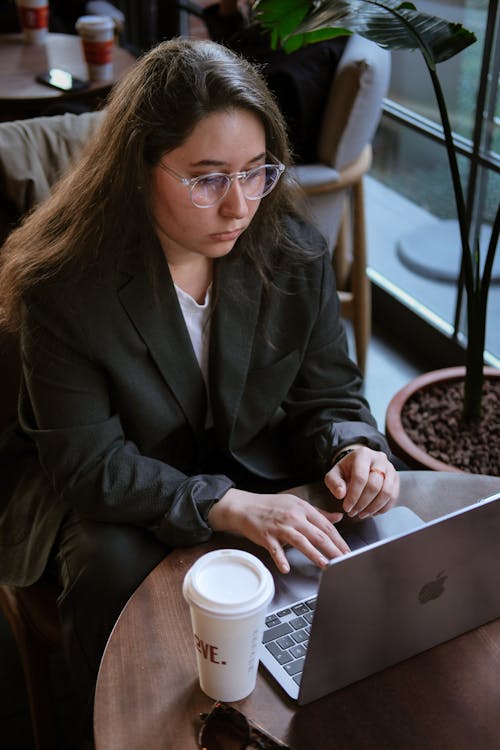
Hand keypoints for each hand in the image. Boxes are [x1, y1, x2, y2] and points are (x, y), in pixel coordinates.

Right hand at [207, 488, 349, 573]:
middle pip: (317, 534)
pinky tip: (286, 568)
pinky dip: (280, 559)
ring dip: (314, 554)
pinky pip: (275, 549)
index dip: (338, 539)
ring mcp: (280, 526)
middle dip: (333, 548)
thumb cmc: (272, 506)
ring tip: (325, 564)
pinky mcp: (266, 536)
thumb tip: (338, 517)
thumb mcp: (297, 504)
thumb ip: (319, 513)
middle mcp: (293, 516)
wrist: (246, 506)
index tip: (347, 550)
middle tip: (343, 560)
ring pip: (300, 541)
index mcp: (303, 508)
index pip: (325, 525)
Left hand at [324, 446, 398, 518]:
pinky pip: (393, 497)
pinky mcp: (396, 479)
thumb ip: (334, 483)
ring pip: (386, 492)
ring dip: (373, 508)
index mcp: (362, 454)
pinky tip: (371, 512)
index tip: (346, 508)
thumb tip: (341, 494)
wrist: (360, 466)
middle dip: (362, 503)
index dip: (353, 495)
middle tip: (352, 513)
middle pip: (374, 485)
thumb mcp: (334, 474)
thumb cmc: (346, 471)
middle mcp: (379, 459)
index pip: (360, 477)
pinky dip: (382, 508)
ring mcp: (390, 468)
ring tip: (361, 514)